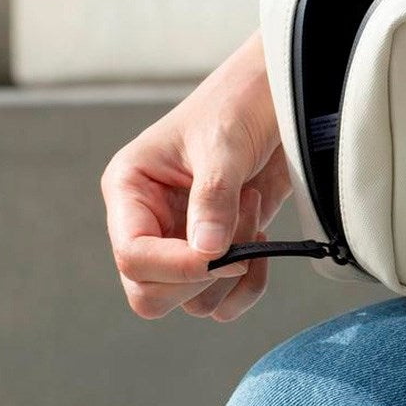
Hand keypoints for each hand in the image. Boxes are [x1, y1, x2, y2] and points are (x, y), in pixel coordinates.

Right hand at [101, 32, 290, 321]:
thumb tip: (207, 253)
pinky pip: (223, 302)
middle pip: (150, 294)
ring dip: (233, 271)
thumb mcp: (223, 144)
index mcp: (130, 191)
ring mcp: (182, 242)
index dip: (175, 266)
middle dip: (200, 275)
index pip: (132, 256)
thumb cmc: (238, 106)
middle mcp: (149, 223)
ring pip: (192, 302)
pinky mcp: (218, 253)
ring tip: (250, 210)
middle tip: (237, 235)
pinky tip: (262, 245)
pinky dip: (247, 287)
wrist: (275, 102)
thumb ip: (212, 197)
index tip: (221, 253)